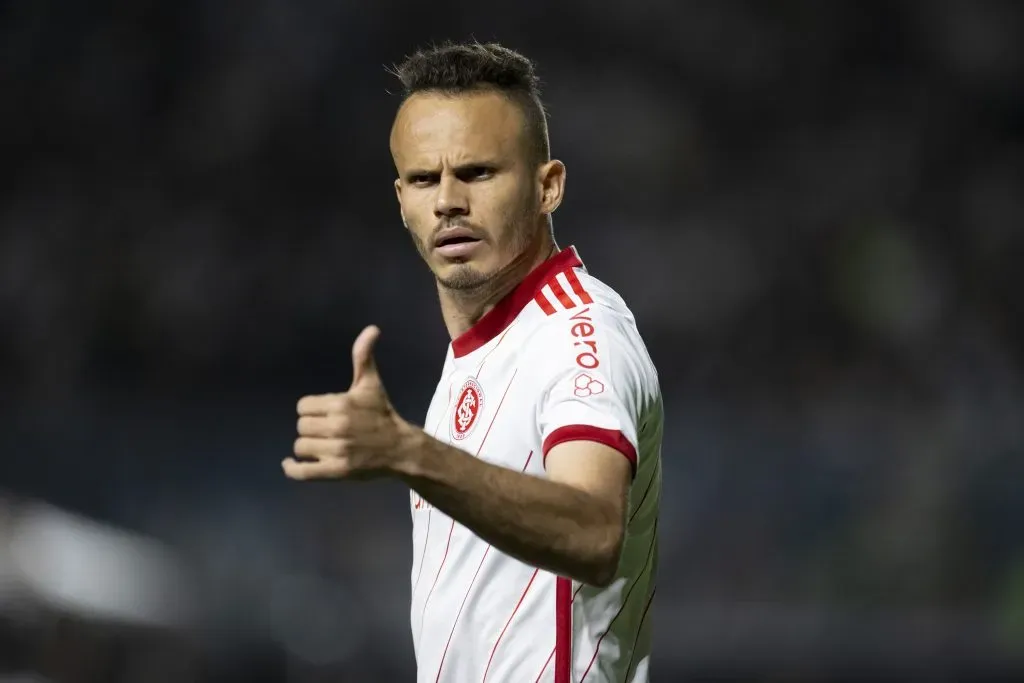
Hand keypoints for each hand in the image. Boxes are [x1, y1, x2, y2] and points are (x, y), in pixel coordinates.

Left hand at [283, 325, 408, 480]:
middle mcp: (337, 427)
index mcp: (341, 404)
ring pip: (301, 447)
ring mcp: (337, 451)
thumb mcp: (371, 384)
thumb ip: (363, 357)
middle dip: (311, 427)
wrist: (399, 448)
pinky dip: (292, 469)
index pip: (303, 406)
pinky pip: (302, 472)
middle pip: (301, 426)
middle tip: (327, 430)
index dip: (312, 409)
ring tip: (322, 446)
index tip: (326, 413)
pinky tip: (290, 464)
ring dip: (308, 447)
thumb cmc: (381, 413)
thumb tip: (371, 329)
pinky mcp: (336, 471)